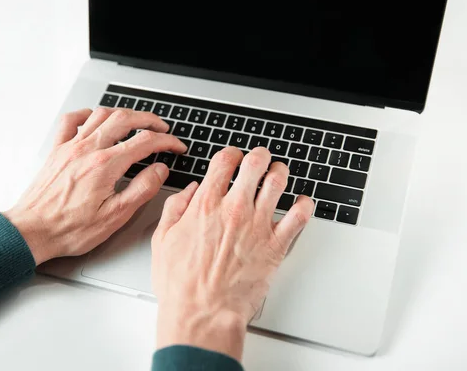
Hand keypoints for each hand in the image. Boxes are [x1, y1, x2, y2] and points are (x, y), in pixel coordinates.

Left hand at [3, 107, 186, 264]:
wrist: (32, 232)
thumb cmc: (69, 229)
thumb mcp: (115, 216)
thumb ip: (141, 189)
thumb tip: (158, 170)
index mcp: (105, 165)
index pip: (145, 142)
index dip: (167, 141)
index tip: (176, 146)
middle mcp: (88, 150)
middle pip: (125, 119)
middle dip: (149, 120)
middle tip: (162, 128)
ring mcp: (70, 147)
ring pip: (101, 115)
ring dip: (123, 113)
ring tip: (136, 121)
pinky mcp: (57, 151)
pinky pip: (71, 121)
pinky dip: (87, 114)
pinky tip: (95, 117)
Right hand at [151, 146, 313, 360]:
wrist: (203, 314)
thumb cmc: (182, 285)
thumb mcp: (162, 240)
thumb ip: (175, 208)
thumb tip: (189, 191)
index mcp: (206, 206)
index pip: (224, 161)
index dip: (231, 153)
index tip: (234, 157)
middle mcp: (234, 210)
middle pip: (254, 164)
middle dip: (259, 156)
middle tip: (260, 158)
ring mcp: (257, 226)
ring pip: (278, 182)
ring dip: (280, 172)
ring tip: (278, 173)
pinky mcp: (275, 246)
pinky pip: (299, 217)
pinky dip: (305, 205)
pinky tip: (301, 203)